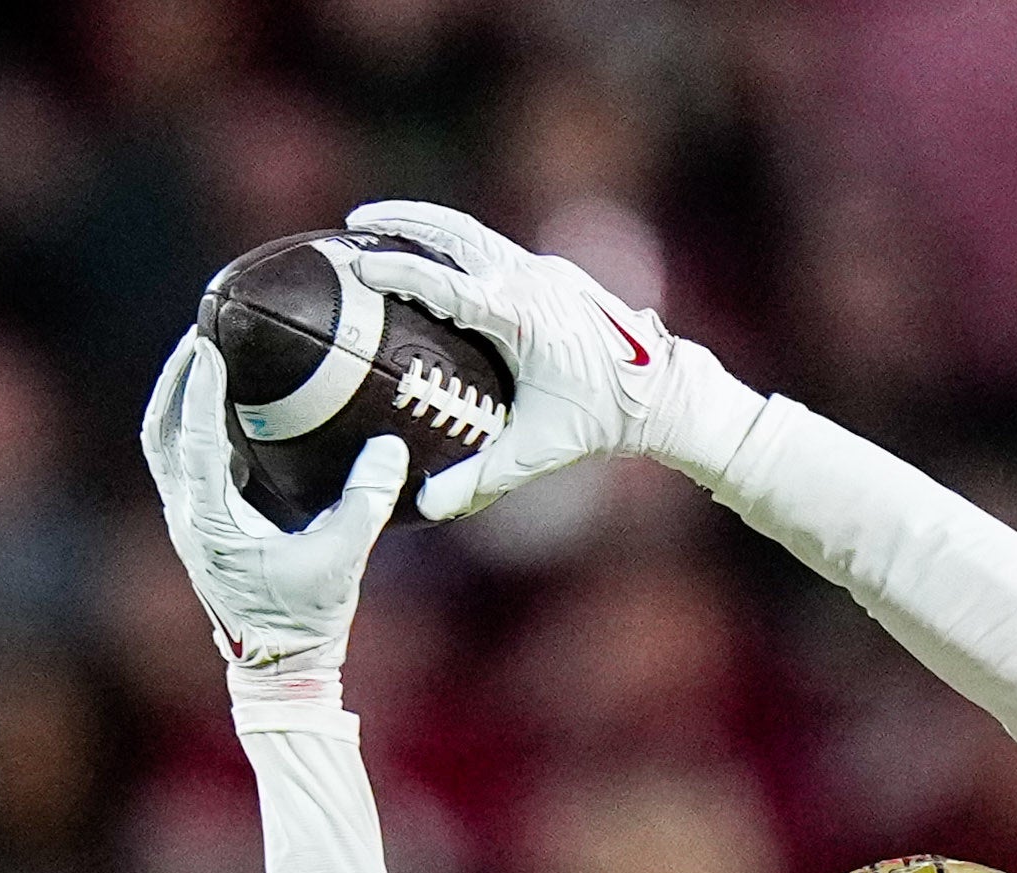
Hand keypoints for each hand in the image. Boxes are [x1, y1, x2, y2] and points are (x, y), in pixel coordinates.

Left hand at [136, 329, 406, 717]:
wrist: (281, 669)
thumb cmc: (307, 620)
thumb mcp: (342, 559)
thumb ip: (366, 502)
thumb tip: (391, 447)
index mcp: (211, 522)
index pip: (196, 441)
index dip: (199, 389)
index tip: (208, 343)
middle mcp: (188, 518)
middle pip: (161, 430)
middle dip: (175, 378)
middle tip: (199, 330)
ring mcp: (189, 522)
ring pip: (166, 445)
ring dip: (179, 398)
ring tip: (205, 355)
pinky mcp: (201, 526)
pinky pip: (186, 462)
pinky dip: (196, 425)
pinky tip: (227, 403)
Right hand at [337, 200, 761, 516]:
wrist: (662, 391)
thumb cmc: (600, 421)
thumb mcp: (538, 452)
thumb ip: (480, 478)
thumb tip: (427, 505)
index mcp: (522, 316)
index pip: (449, 285)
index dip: (402, 272)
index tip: (360, 265)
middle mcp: (531, 280)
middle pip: (455, 234)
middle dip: (402, 222)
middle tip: (353, 222)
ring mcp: (542, 269)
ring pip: (472, 233)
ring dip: (425, 224)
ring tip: (378, 223)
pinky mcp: (549, 271)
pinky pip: (490, 248)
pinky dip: (453, 243)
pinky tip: (429, 254)